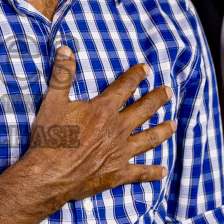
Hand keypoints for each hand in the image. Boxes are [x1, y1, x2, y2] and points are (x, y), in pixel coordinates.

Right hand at [17, 45, 173, 206]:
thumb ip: (62, 75)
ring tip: (173, 124)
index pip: (124, 87)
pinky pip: (140, 172)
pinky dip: (152, 172)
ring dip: (162, 130)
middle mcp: (117, 129)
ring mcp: (120, 152)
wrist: (49, 174)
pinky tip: (163, 170)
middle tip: (168, 92)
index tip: (146, 69)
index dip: (136, 76)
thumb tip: (65, 49)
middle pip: (143, 110)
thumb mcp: (53, 101)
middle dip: (157, 99)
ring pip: (148, 139)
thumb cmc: (50, 138)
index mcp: (103, 110)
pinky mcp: (118, 174)